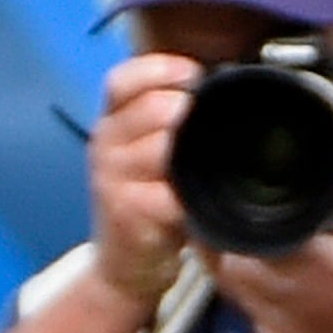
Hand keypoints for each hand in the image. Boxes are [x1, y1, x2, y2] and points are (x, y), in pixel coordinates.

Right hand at [88, 54, 202, 311]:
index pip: (123, 80)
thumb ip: (171, 116)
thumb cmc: (150, 198)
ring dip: (193, 155)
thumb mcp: (151, 150)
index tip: (193, 75)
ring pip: (163, 147)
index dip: (160, 70)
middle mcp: (104, 143)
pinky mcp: (126, 210)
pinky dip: (191, 196)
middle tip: (210, 129)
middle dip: (189, 113)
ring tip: (206, 167)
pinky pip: (169, 192)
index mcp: (112, 121)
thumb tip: (227, 80)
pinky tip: (198, 199)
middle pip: (153, 107)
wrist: (126, 263)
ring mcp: (111, 177)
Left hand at [208, 127, 332, 332]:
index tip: (220, 201)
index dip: (220, 222)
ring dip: (237, 274)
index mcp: (307, 264)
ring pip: (233, 297)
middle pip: (223, 269)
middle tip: (230, 221)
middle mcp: (280, 302)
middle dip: (221, 246)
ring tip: (253, 251)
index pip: (237, 239)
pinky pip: (254, 324)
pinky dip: (259, 305)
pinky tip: (280, 293)